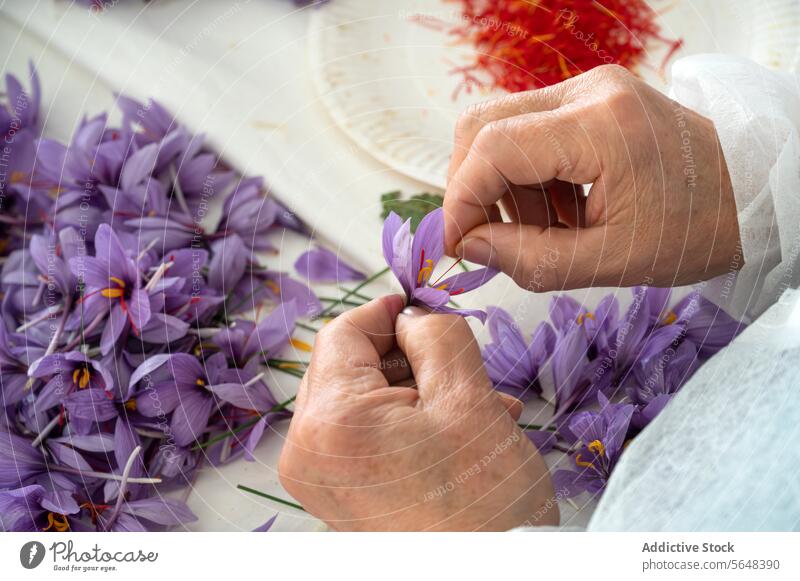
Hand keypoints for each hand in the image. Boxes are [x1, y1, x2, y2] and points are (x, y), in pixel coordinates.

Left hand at [278, 296, 557, 530]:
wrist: (491, 577)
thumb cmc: (483, 510)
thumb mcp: (469, 399)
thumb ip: (436, 336)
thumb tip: (413, 316)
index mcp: (331, 421)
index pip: (341, 333)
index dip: (385, 312)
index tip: (417, 307)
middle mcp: (309, 452)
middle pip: (347, 366)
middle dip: (406, 358)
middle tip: (457, 363)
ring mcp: (320, 478)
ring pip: (361, 400)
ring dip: (415, 392)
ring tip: (475, 405)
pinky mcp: (338, 494)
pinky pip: (363, 435)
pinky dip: (403, 423)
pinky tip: (454, 429)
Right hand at [443, 64, 740, 291]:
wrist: (748, 192)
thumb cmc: (695, 230)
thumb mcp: (612, 261)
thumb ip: (532, 259)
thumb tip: (469, 247)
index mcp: (602, 126)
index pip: (494, 147)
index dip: (462, 198)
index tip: (457, 244)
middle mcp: (589, 91)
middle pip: (482, 124)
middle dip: (470, 187)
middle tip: (486, 239)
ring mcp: (588, 89)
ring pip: (499, 127)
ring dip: (499, 186)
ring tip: (537, 233)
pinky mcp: (589, 100)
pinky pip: (527, 131)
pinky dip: (523, 177)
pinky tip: (555, 213)